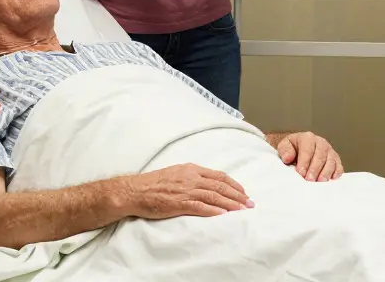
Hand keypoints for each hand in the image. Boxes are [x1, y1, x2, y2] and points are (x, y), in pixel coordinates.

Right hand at [125, 163, 252, 218]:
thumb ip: (191, 177)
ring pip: (214, 196)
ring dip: (231, 204)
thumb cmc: (153, 184)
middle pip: (220, 186)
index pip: (218, 176)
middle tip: (250, 204)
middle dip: (238, 195)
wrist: (134, 190)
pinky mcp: (179, 203)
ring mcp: (186, 190)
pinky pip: (201, 207)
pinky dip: (214, 211)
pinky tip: (224, 215)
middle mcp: (191, 178)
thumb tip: (206, 184)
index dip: (234, 184)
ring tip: (242, 211)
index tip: (243, 192)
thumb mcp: (175, 173)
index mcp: (191, 169)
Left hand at [276, 132, 343, 181]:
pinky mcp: (335, 159)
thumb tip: (288, 158)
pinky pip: (339, 165)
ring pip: (331, 160)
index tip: (301, 173)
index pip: (307, 149)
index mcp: (307, 138)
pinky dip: (337, 172)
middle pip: (320, 155)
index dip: (304, 162)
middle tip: (310, 180)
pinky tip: (332, 179)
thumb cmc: (292, 149)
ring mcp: (329, 150)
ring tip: (320, 181)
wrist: (298, 148)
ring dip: (326, 172)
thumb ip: (284, 150)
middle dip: (315, 169)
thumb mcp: (284, 146)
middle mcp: (320, 142)